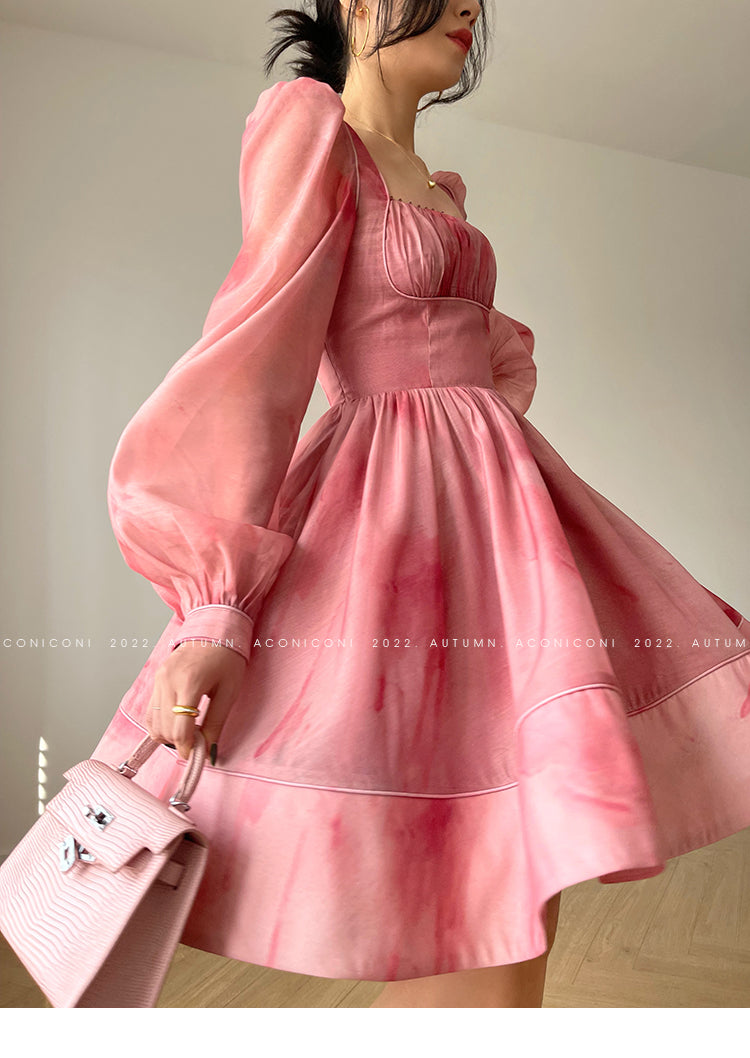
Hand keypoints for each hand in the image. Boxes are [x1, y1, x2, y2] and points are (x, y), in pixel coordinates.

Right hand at [144, 641, 247, 760]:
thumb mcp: (229, 691)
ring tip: (188, 730)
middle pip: (164, 728)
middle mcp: (168, 681)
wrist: (214, 629)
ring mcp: (159, 679)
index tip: (195, 754)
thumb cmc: (226, 657)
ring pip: (153, 722)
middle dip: (178, 742)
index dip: (186, 747)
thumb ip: (216, 722)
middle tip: (196, 742)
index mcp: (190, 683)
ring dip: (168, 734)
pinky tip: (177, 722)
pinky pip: (151, 711)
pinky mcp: (156, 679)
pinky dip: (160, 723)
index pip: (179, 728)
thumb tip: (209, 751)